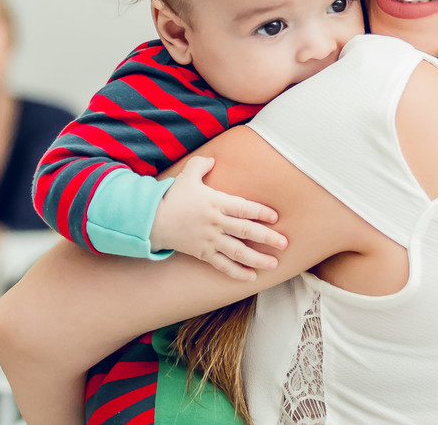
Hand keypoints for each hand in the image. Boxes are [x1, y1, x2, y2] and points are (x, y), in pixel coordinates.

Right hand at [149, 155, 287, 280]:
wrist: (151, 220)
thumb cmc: (172, 197)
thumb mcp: (187, 176)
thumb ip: (201, 165)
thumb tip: (214, 159)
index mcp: (216, 202)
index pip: (244, 207)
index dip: (261, 212)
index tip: (276, 217)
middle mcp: (216, 222)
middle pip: (246, 231)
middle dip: (268, 238)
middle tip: (285, 243)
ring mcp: (210, 240)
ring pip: (238, 251)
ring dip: (258, 258)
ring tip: (274, 264)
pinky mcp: (203, 253)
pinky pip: (223, 265)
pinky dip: (237, 272)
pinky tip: (251, 277)